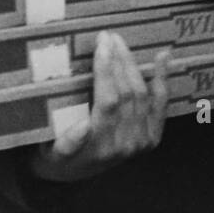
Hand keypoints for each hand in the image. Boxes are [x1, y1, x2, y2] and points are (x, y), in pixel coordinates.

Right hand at [29, 32, 170, 182]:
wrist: (75, 175)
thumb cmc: (57, 157)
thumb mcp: (51, 154)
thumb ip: (66, 143)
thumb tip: (83, 126)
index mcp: (99, 147)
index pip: (108, 102)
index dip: (106, 71)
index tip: (101, 45)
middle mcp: (126, 145)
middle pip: (128, 94)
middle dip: (118, 61)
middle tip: (108, 37)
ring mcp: (143, 141)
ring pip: (143, 95)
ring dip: (133, 65)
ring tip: (120, 43)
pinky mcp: (153, 137)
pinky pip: (160, 103)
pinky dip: (162, 78)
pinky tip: (162, 57)